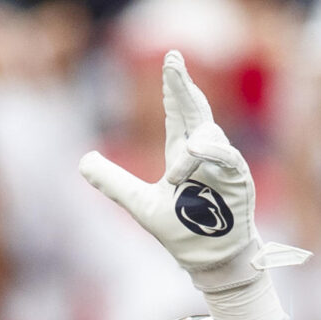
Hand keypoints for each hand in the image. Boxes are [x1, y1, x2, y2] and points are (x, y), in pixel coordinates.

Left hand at [78, 53, 297, 319]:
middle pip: (194, 109)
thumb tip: (82, 161)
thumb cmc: (182, 232)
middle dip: (183, 84)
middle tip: (173, 58)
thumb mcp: (139, 204)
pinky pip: (225, 155)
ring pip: (206, 134)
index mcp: (183, 155)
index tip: (170, 60)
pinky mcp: (237, 178)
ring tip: (175, 176)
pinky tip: (193, 156)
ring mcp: (222, 164)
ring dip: (189, 150)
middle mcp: (204, 154)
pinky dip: (209, 153)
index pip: (178, 114)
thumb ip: (114, 182)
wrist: (208, 260)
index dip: (173, 88)